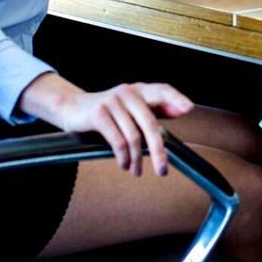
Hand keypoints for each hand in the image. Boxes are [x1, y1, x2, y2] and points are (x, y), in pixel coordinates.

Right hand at [18, 72, 193, 176]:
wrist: (71, 108)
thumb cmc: (107, 111)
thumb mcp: (132, 108)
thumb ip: (156, 109)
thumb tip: (184, 110)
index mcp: (139, 90)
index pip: (162, 90)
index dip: (176, 98)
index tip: (189, 109)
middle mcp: (127, 92)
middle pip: (149, 123)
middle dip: (158, 150)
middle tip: (162, 170)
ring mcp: (112, 102)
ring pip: (133, 137)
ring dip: (137, 159)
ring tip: (136, 171)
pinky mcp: (98, 113)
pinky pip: (117, 141)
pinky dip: (123, 157)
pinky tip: (124, 164)